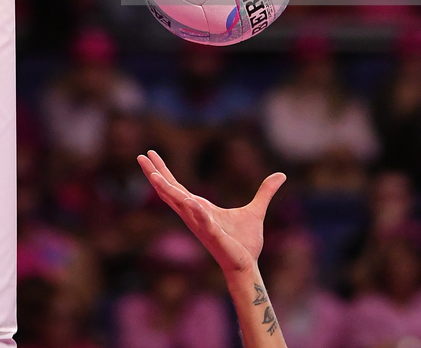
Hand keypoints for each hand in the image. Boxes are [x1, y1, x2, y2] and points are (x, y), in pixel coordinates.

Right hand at [138, 150, 285, 279]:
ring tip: (154, 174)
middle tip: (140, 156)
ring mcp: (201, 224)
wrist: (248, 265)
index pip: (176, 186)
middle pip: (169, 191)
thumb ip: (265, 192)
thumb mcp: (256, 210)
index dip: (162, 170)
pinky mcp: (214, 235)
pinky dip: (195, 211)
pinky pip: (203, 221)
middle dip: (155, 173)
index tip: (150, 154)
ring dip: (166, 190)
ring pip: (180, 204)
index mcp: (199, 207)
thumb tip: (280, 175)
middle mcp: (194, 214)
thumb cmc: (246, 242)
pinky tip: (189, 200)